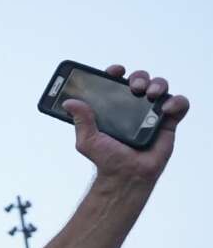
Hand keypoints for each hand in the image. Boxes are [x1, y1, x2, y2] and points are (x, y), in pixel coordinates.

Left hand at [62, 64, 189, 181]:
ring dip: (158, 84)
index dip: (116, 73)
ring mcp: (152, 112)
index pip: (116, 82)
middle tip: (134, 87)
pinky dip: (176, 101)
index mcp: (113, 107)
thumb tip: (69, 102)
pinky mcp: (168, 122)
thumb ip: (81, 120)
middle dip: (139, 77)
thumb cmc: (107, 159)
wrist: (126, 176)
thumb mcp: (88, 140)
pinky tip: (166, 108)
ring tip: (151, 94)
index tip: (115, 71)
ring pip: (160, 87)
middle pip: (140, 80)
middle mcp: (133, 107)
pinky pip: (179, 104)